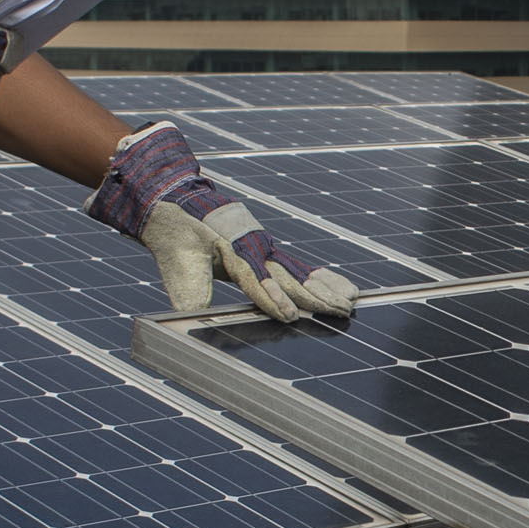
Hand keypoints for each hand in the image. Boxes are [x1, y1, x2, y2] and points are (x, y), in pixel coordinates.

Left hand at [84, 122, 358, 322]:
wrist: (175, 201)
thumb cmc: (176, 233)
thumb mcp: (176, 262)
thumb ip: (188, 295)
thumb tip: (191, 326)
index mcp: (232, 248)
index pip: (255, 278)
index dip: (271, 298)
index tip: (290, 316)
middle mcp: (255, 247)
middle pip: (288, 276)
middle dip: (315, 296)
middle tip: (340, 311)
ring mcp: (265, 248)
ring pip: (300, 272)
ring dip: (326, 288)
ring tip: (353, 300)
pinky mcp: (268, 252)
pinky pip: (298, 268)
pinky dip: (322, 279)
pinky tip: (345, 288)